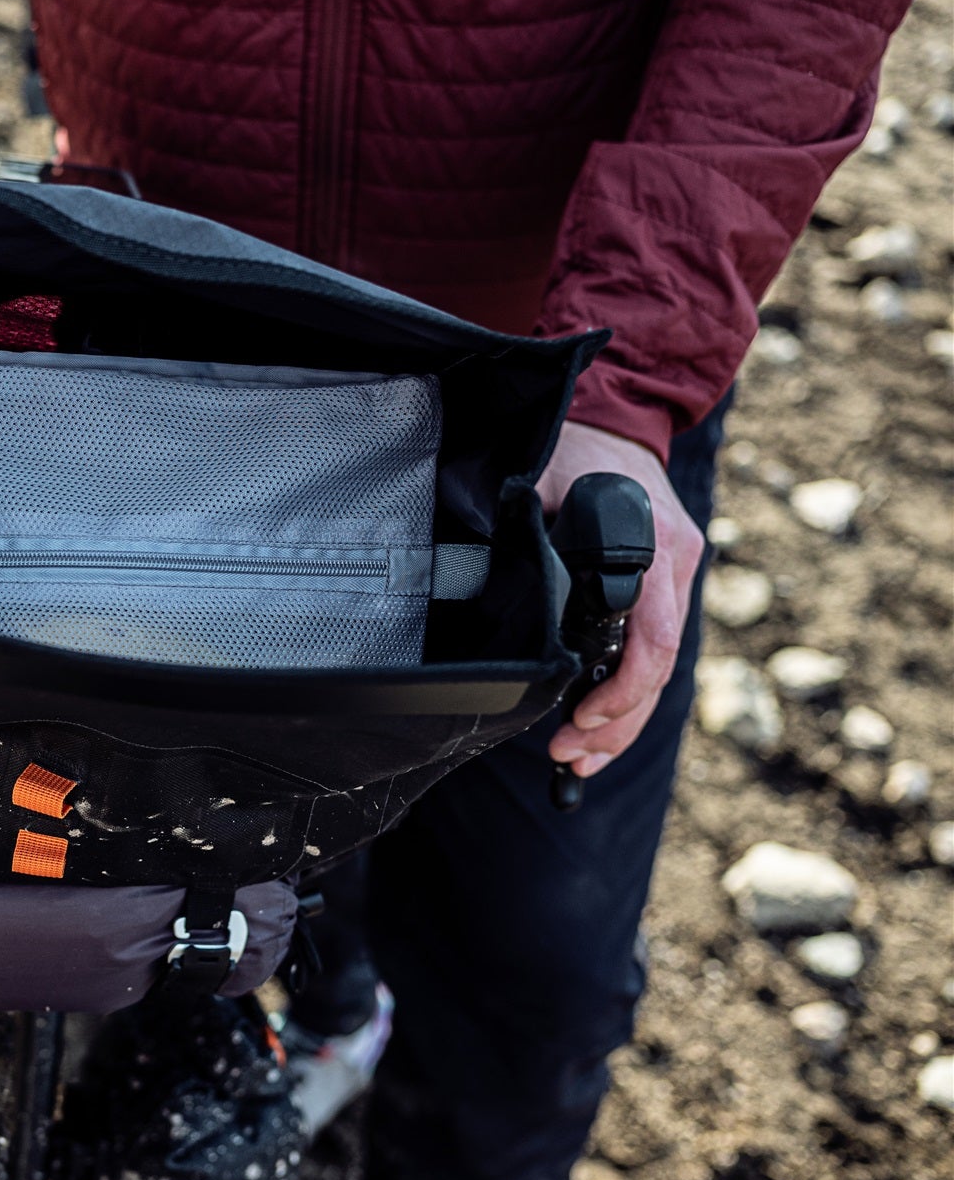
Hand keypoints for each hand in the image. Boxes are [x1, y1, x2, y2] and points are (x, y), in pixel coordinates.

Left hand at [536, 421, 703, 776]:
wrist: (614, 421)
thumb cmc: (575, 448)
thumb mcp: (544, 480)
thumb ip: (531, 526)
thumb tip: (503, 577)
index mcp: (655, 544)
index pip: (652, 639)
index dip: (621, 691)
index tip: (579, 718)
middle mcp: (676, 564)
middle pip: (660, 668)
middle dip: (615, 724)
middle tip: (571, 756)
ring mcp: (676, 577)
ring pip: (661, 670)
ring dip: (622, 722)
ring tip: (580, 759)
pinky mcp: (665, 586)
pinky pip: (654, 650)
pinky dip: (629, 693)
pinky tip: (600, 726)